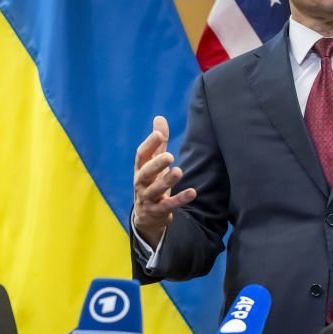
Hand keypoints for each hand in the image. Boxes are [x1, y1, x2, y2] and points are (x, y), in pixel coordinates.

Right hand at [132, 115, 196, 246]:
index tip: (158, 134)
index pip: (141, 155)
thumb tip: (159, 118)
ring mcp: (148, 198)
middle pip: (145, 173)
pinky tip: (192, 192)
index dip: (149, 144)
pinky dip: (179, 199)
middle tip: (169, 156)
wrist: (146, 216)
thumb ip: (158, 143)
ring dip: (166, 181)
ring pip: (154, 190)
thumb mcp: (153, 162)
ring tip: (179, 171)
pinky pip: (168, 205)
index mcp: (140, 169)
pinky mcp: (157, 211)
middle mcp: (141, 183)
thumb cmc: (151, 182)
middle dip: (156, 164)